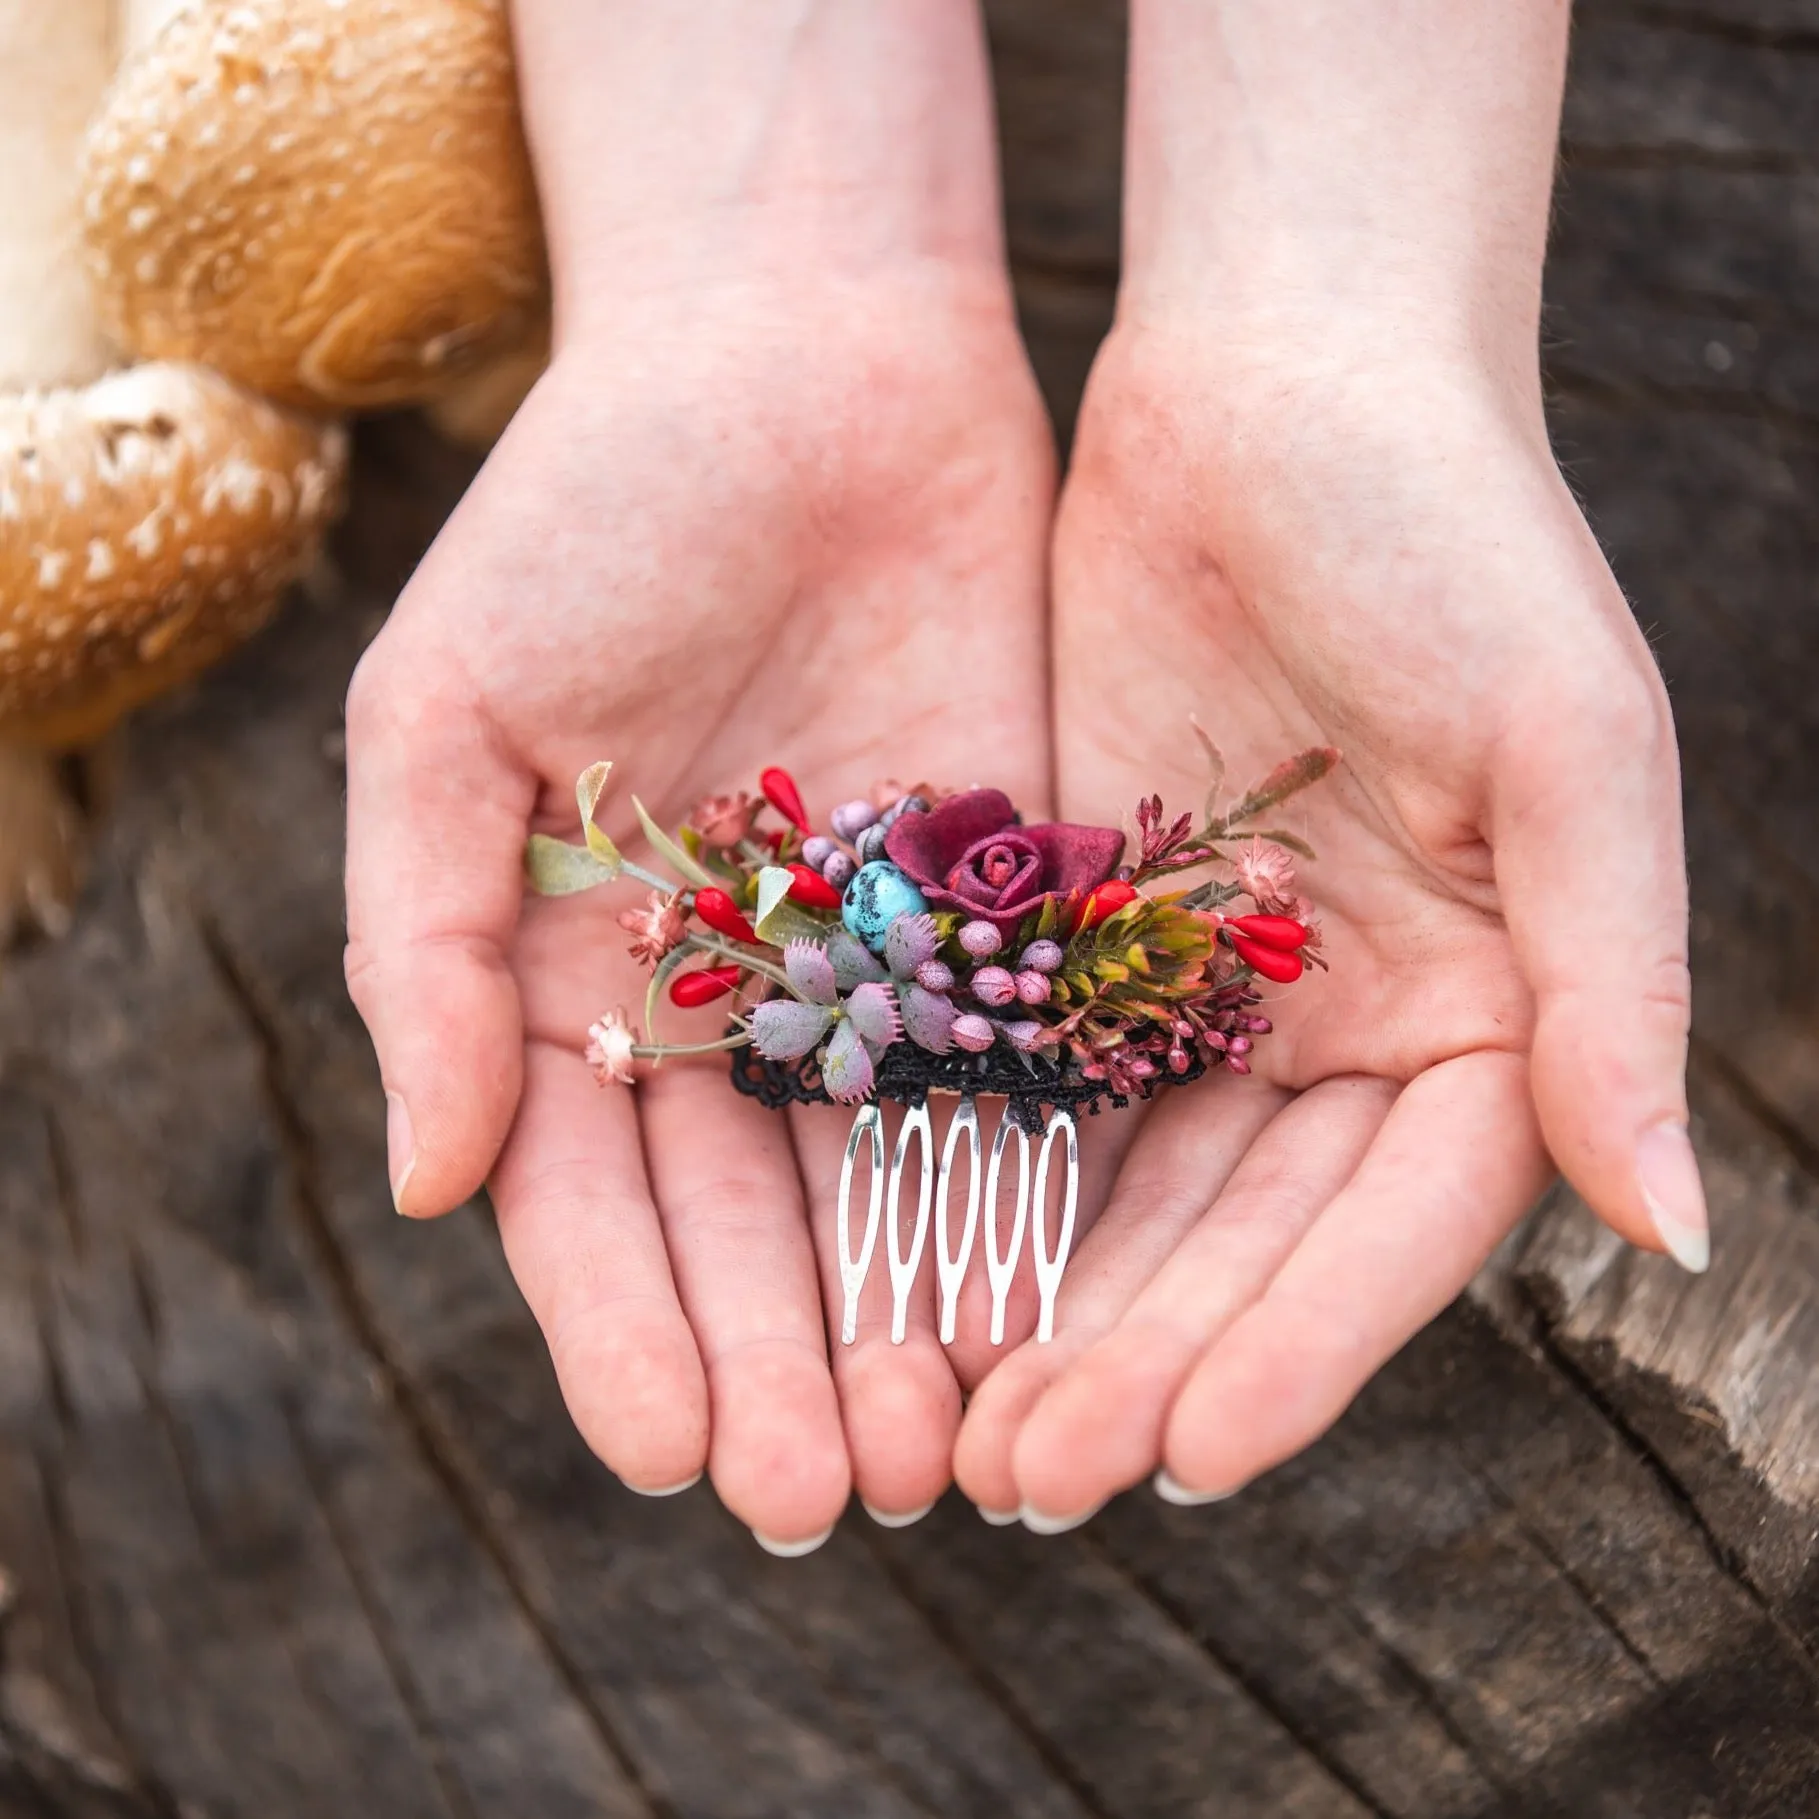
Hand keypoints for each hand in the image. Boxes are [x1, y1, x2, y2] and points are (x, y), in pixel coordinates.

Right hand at [345, 2, 1055, 1548]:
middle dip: (782, 1362)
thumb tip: (432, 1188)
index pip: (597, 1202)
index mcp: (578, 981)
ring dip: (911, 1320)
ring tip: (942, 1450)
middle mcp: (732, 1004)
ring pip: (895, 1186)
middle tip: (824, 1498)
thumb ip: (427, 949)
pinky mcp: (1012, 910)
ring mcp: (879, 966)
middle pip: (754, 1227)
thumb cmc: (596, 513)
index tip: (671, 1453)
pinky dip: (1031, 1194)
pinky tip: (1048, 1307)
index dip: (627, 1331)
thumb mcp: (451, 717)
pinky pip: (1024, 1075)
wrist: (804, 359)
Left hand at [953, 317, 1698, 1525]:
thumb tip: (1682, 1226)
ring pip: (1128, 1190)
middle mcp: (1352, 1027)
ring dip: (1050, 1308)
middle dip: (1145, 1359)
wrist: (1276, 383)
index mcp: (1493, 1013)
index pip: (1396, 1228)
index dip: (1301, 1349)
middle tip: (1031, 1481)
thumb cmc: (1455, 534)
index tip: (1190, 1460)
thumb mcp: (1567, 748)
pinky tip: (907, 1276)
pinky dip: (979, 1182)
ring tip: (961, 1432)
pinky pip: (1032, 1080)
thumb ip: (1613, 987)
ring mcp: (1213, 988)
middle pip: (1244, 1237)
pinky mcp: (1088, 930)